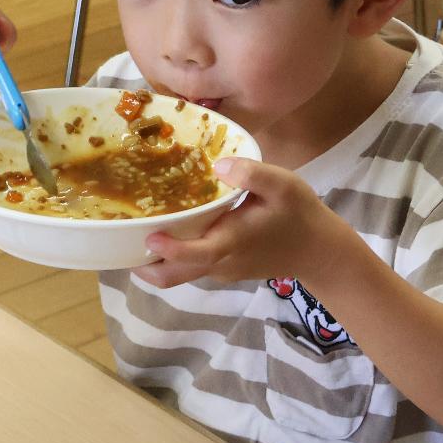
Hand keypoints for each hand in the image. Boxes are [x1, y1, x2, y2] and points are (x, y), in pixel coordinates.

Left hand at [134, 158, 346, 287]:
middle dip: (145, 266)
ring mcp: (222, 270)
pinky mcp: (226, 269)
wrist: (321, 252)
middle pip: (172, 276)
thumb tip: (220, 166)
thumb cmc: (301, 216)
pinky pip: (193, 268)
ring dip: (157, 261)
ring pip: (180, 274)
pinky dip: (176, 256)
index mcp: (230, 243)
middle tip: (121, 242)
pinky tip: (172, 232)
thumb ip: (252, 174)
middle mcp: (220, 262)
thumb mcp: (283, 185)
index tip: (147, 235)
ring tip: (137, 231)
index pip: (189, 254)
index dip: (166, 249)